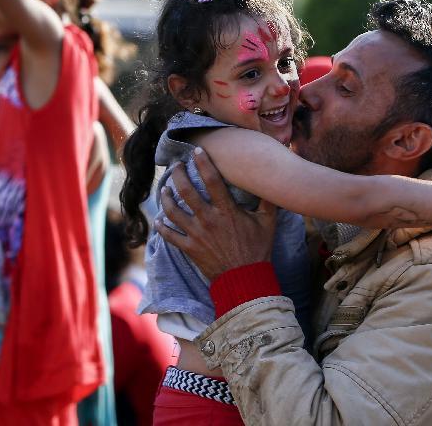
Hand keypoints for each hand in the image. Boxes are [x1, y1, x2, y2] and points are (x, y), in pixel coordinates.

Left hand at [155, 148, 277, 280]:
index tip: (196, 151)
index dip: (203, 162)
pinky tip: (159, 220)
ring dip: (166, 198)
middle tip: (176, 167)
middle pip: (186, 191)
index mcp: (227, 211)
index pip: (212, 180)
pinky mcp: (190, 249)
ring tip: (165, 189)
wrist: (245, 280)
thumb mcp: (267, 223)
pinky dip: (162, 227)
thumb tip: (271, 182)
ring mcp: (197, 234)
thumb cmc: (258, 250)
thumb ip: (267, 201)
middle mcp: (208, 220)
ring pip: (174, 211)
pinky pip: (170, 236)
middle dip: (179, 175)